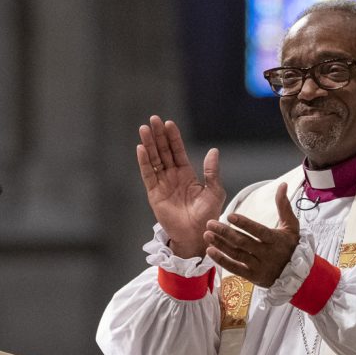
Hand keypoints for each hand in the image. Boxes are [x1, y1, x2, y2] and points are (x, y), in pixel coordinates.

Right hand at [137, 116, 225, 257]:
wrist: (197, 235)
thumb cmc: (207, 216)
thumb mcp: (214, 192)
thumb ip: (212, 172)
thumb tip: (214, 151)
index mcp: (186, 174)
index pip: (177, 151)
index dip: (173, 137)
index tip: (168, 123)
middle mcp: (172, 176)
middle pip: (163, 151)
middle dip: (158, 135)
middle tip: (153, 119)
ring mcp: (162, 184)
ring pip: (153, 160)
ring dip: (149, 144)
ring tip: (144, 129)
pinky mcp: (154, 194)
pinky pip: (148, 174)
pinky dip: (144, 162)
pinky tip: (141, 148)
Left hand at [203, 182, 299, 286]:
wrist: (297, 274)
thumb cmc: (291, 245)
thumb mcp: (291, 225)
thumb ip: (284, 205)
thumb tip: (282, 185)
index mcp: (276, 239)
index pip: (258, 231)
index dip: (244, 224)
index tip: (230, 216)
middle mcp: (267, 254)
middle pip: (243, 242)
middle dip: (225, 232)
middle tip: (210, 223)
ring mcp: (259, 266)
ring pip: (236, 254)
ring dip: (220, 244)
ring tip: (207, 235)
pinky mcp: (252, 276)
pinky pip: (234, 268)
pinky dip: (222, 260)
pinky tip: (211, 251)